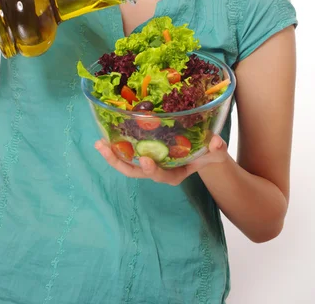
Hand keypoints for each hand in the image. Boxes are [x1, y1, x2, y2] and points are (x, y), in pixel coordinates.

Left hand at [95, 134, 228, 185]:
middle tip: (108, 150)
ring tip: (98, 144)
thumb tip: (216, 142)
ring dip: (111, 156)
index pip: (162, 176)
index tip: (145, 160)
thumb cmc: (208, 153)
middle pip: (137, 172)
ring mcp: (149, 164)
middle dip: (121, 163)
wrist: (202, 152)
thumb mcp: (215, 151)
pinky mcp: (144, 154)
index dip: (153, 170)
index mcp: (175, 174)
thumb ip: (216, 148)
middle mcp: (159, 172)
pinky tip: (103, 138)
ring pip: (127, 165)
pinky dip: (115, 148)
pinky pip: (127, 154)